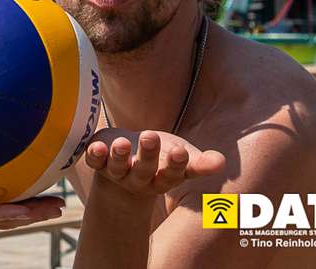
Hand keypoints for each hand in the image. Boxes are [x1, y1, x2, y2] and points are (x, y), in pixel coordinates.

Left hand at [85, 129, 223, 198]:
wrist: (128, 159)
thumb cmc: (161, 156)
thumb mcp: (181, 156)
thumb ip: (200, 162)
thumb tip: (221, 162)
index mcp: (162, 178)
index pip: (171, 175)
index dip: (175, 165)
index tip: (180, 151)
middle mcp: (139, 179)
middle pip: (143, 171)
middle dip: (147, 155)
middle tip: (151, 136)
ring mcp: (117, 172)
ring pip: (117, 167)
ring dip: (119, 155)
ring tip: (122, 142)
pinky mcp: (98, 162)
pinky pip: (94, 161)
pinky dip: (94, 154)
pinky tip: (97, 145)